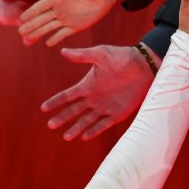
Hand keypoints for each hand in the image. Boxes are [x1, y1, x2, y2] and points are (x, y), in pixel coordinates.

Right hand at [18, 0, 117, 46]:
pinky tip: (47, 44)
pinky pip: (62, 34)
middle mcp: (59, 10)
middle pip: (40, 20)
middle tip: (20, 33)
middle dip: (30, 26)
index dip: (30, 13)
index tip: (20, 19)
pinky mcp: (75, 27)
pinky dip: (55, 39)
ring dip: (38, 34)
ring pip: (48, 28)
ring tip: (27, 41)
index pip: (39, 7)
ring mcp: (66, 19)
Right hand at [40, 44, 154, 140]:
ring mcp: (105, 107)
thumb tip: (62, 52)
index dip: (56, 102)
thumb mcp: (101, 54)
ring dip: (76, 128)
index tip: (44, 108)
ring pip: (86, 120)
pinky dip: (94, 130)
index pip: (67, 96)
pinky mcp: (117, 114)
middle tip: (51, 126)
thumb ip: (83, 56)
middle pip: (74, 111)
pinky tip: (85, 136)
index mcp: (87, 85)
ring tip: (66, 137)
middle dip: (62, 118)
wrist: (144, 67)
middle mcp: (93, 98)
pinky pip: (103, 124)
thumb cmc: (122, 57)